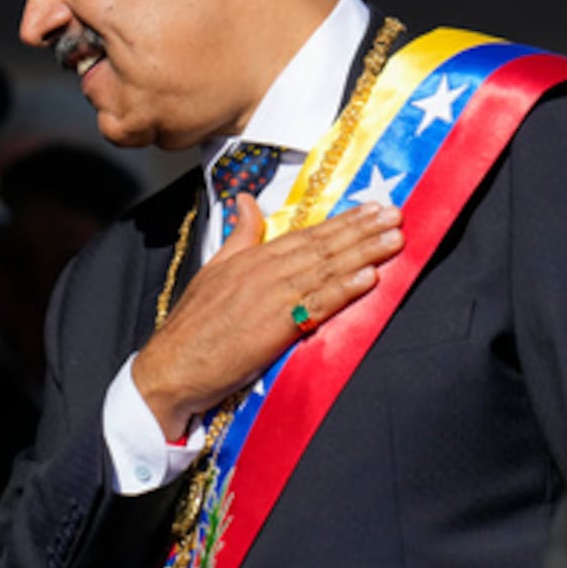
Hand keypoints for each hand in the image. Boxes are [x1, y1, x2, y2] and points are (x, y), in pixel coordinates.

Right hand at [132, 194, 403, 439]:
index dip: (342, 222)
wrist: (172, 367)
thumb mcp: (214, 270)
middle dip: (361, 230)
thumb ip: (238, 236)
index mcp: (251, 258)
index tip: (372, 209)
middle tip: (396, 214)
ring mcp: (270, 297)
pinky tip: (369, 277)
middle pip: (321, 247)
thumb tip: (245, 200)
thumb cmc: (192, 327)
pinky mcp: (274, 326)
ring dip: (363, 253)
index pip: (305, 235)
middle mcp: (263, 271)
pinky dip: (343, 289)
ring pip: (324, 270)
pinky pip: (316, 304)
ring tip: (394, 239)